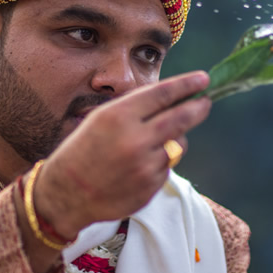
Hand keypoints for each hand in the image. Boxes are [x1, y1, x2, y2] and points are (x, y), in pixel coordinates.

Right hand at [32, 71, 211, 237]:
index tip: (203, 79)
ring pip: (179, 144)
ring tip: (154, 142)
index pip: (163, 94)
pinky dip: (161, 162)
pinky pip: (168, 167)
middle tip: (205, 102)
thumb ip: (136, 108)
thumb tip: (173, 97)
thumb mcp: (101, 119)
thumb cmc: (83, 150)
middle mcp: (134, 139)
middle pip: (182, 117)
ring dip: (176, 139)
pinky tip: (139, 166)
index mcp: (119, 116)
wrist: (67, 194)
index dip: (187, 84)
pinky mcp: (151, 186)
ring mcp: (145, 165)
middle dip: (198, 107)